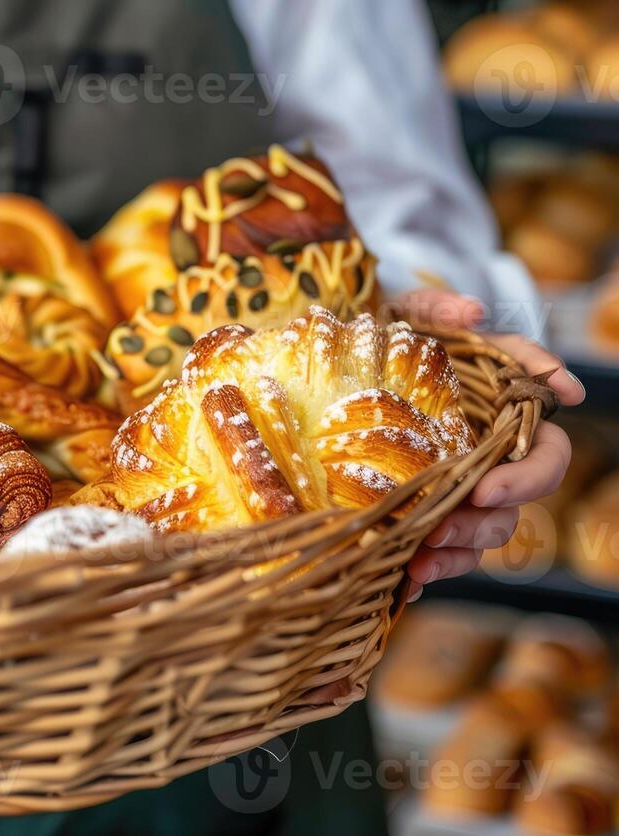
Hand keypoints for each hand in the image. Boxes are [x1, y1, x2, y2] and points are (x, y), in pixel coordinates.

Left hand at [389, 289, 583, 600]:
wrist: (342, 355)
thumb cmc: (388, 333)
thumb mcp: (408, 312)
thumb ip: (441, 306)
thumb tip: (474, 310)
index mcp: (504, 417)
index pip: (547, 452)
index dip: (530, 475)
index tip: (488, 487)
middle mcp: (488, 457)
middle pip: (513, 506)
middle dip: (482, 522)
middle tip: (441, 527)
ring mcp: (455, 486)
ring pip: (480, 534)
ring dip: (456, 551)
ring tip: (418, 559)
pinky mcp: (421, 507)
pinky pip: (439, 551)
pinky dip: (426, 570)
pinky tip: (403, 583)